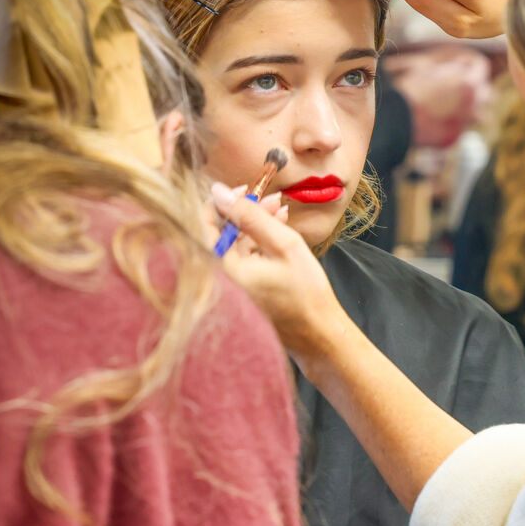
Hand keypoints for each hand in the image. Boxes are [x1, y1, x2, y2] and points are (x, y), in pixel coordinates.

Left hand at [210, 183, 339, 358]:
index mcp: (224, 268)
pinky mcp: (244, 289)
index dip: (224, 201)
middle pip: (221, 232)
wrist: (320, 336)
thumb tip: (221, 190)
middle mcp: (221, 278)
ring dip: (255, 224)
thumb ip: (252, 216)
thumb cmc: (306, 294)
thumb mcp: (284, 245)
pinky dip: (259, 242)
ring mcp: (232, 285)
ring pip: (234, 243)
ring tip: (281, 210)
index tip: (247, 189)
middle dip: (245, 211)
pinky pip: (244, 257)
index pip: (204, 223)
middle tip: (271, 198)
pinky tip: (279, 229)